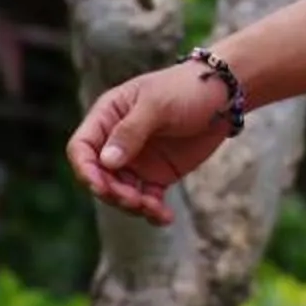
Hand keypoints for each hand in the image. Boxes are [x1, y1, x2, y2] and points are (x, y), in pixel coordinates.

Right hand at [66, 66, 233, 225]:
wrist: (224, 95)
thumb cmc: (186, 88)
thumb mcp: (158, 104)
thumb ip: (131, 131)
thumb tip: (106, 162)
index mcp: (108, 116)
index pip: (81, 148)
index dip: (85, 170)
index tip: (101, 187)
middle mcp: (116, 141)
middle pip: (99, 177)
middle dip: (112, 193)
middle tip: (135, 200)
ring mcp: (136, 160)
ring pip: (120, 193)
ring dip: (132, 205)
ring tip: (154, 208)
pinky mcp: (157, 175)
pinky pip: (147, 199)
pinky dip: (152, 211)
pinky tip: (165, 217)